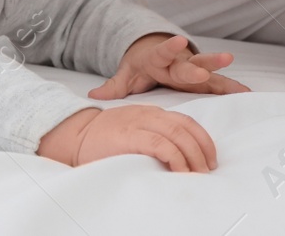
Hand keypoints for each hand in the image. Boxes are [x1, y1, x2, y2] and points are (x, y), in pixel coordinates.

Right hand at [37, 105, 216, 171]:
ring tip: (198, 173)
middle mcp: (148, 114)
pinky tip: (181, 171)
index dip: (202, 139)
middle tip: (208, 168)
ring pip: (177, 135)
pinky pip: (162, 145)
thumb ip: (152, 135)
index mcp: (150, 112)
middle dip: (202, 149)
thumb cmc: (103, 138)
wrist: (75, 134)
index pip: (185, 121)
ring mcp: (139, 123)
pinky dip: (176, 158)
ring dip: (193, 156)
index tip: (209, 157)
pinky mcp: (131, 136)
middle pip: (185, 127)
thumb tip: (176, 156)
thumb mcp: (133, 129)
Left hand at [88, 34, 250, 99]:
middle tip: (214, 63)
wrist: (155, 53)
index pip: (163, 52)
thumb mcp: (126, 73)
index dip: (170, 47)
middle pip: (190, 64)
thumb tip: (92, 95)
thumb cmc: (141, 66)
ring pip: (208, 70)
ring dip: (221, 70)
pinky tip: (249, 95)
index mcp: (158, 59)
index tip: (178, 40)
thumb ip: (114, 86)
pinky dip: (233, 89)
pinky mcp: (203, 80)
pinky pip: (219, 85)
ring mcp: (192, 70)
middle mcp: (179, 62)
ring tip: (234, 64)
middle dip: (202, 65)